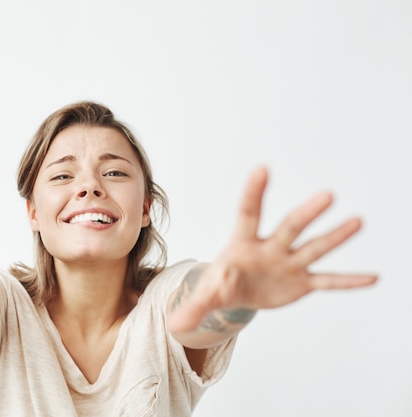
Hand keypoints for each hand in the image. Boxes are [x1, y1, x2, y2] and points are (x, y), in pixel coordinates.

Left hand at [169, 167, 377, 332]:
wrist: (237, 292)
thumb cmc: (221, 283)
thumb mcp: (207, 294)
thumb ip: (194, 306)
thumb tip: (174, 324)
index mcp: (242, 243)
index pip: (247, 212)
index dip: (254, 192)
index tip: (262, 169)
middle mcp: (270, 247)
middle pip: (289, 227)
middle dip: (306, 213)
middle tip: (327, 195)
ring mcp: (288, 263)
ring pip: (313, 248)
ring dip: (334, 237)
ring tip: (357, 221)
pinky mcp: (301, 283)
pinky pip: (327, 281)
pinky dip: (348, 281)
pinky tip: (372, 277)